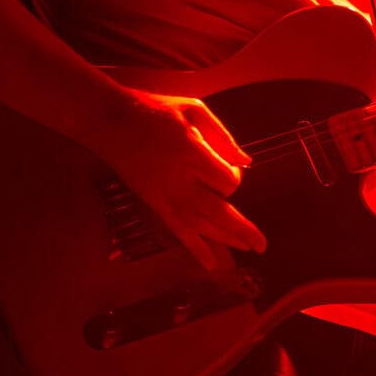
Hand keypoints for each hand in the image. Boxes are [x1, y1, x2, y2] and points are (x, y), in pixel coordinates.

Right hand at [101, 93, 265, 269]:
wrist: (112, 122)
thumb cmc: (156, 111)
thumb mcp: (194, 111)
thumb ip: (223, 136)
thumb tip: (248, 161)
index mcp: (192, 154)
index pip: (227, 181)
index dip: (234, 178)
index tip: (229, 168)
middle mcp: (180, 180)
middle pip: (219, 213)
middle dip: (244, 230)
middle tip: (263, 245)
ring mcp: (166, 195)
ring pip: (202, 226)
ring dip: (226, 240)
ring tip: (248, 249)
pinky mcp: (154, 203)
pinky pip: (178, 231)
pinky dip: (196, 249)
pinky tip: (211, 264)